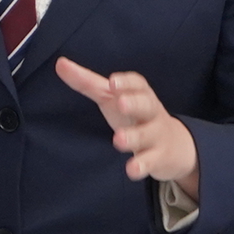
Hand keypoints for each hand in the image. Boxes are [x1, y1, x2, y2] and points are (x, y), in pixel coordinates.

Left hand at [55, 58, 198, 197]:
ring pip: (146, 135)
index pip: (137, 84)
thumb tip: (60, 64)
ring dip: (133, 137)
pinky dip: (142, 166)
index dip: (126, 83)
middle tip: (121, 104)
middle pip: (146, 105)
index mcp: (140, 94)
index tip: (112, 81)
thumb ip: (87, 82)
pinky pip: (150, 162)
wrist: (173, 145)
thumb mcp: (113, 98)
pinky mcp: (158, 158)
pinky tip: (131, 170)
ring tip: (118, 140)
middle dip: (134, 104)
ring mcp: (155, 135)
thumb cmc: (134, 116)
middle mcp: (150, 112)